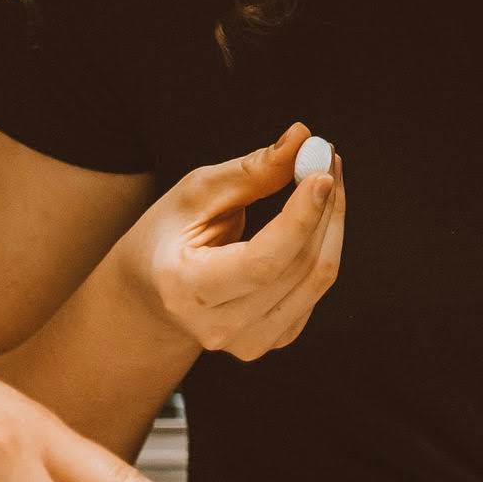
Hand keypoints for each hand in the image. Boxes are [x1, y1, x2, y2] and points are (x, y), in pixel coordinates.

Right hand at [118, 124, 344, 359]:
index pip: (262, 262)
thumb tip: (302, 139)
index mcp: (186, 289)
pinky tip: (316, 216)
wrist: (151, 296)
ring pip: (316, 278)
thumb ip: (249, 172)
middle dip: (323, 207)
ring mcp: (247, 342)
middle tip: (327, 157)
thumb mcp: (194, 194)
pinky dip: (325, 245)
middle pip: (296, 267)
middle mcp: (218, 327)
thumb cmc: (167, 236)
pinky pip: (316, 290)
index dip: (301, 218)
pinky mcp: (271, 341)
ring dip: (331, 222)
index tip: (323, 173)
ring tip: (324, 178)